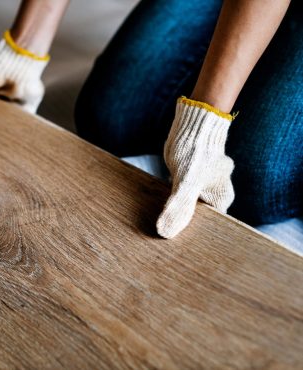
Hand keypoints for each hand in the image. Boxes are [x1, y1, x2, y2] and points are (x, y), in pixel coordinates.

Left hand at [156, 97, 235, 238]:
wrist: (192, 126)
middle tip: (160, 241)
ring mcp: (197, 187)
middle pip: (195, 219)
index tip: (176, 249)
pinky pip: (174, 196)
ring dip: (171, 214)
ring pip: (183, 207)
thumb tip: (165, 233)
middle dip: (180, 227)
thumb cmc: (196, 152)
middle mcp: (210, 195)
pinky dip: (166, 202)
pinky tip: (153, 211)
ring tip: (154, 230)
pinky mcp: (184, 179)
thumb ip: (178, 207)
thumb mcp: (186, 183)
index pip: (209, 228)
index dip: (194, 238)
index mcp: (220, 199)